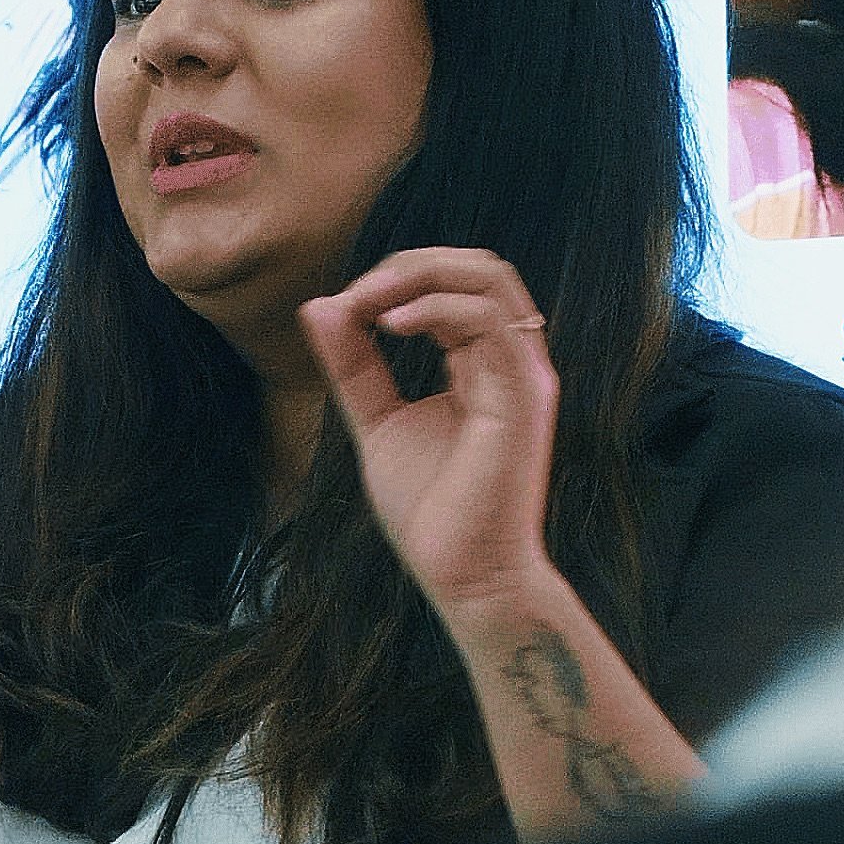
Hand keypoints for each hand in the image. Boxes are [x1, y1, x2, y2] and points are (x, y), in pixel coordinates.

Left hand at [295, 245, 565, 634]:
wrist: (466, 578)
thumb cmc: (432, 512)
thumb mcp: (377, 422)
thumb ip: (354, 366)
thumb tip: (319, 304)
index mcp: (485, 363)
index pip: (455, 286)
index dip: (397, 280)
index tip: (343, 308)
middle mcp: (513, 360)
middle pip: (480, 268)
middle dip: (411, 265)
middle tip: (357, 293)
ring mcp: (524, 374)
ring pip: (490, 279)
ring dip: (420, 277)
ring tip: (368, 303)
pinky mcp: (524, 396)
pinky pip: (491, 321)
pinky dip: (435, 308)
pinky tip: (389, 327)